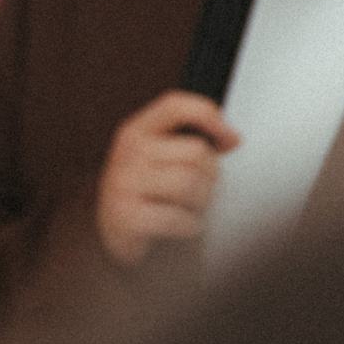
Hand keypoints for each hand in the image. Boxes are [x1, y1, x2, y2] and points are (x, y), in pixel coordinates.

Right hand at [96, 90, 240, 267]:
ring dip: (201, 204)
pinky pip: (179, 218)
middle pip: (196, 152)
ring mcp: (123, 185)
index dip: (209, 116)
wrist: (112, 237)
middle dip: (210, 177)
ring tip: (190, 209)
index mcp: (135, 132)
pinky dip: (189, 227)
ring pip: (191, 185)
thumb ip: (189, 141)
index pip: (175, 106)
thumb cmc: (145, 196)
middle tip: (200, 191)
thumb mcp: (159, 158)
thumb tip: (232, 139)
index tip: (230, 140)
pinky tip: (181, 227)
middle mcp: (126, 154)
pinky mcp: (127, 217)